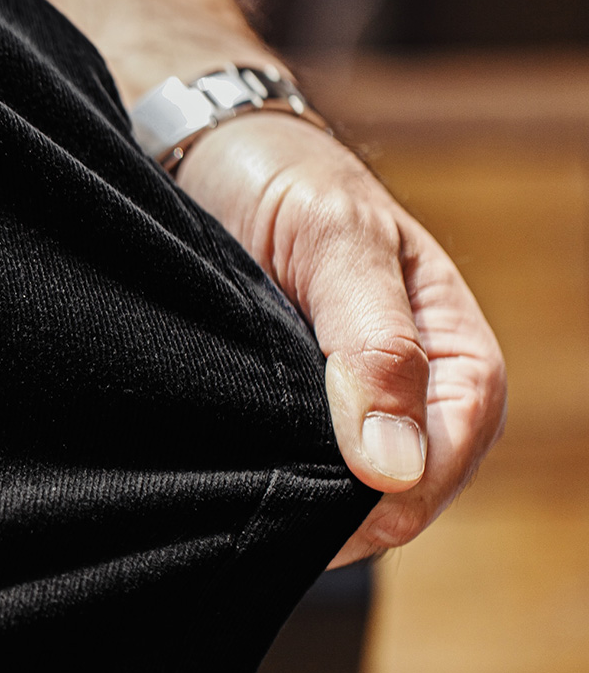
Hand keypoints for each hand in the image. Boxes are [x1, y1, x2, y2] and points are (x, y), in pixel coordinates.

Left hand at [175, 112, 507, 565]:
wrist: (216, 161)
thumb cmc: (290, 184)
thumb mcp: (335, 243)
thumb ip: (374, 346)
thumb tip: (395, 465)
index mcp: (456, 353)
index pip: (450, 452)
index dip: (395, 494)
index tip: (328, 508)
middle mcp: (419, 398)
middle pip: (403, 496)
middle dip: (346, 511)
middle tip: (268, 501)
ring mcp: (359, 419)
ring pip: (350, 502)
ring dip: (305, 504)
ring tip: (248, 483)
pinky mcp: (305, 429)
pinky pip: (304, 485)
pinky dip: (275, 488)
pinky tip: (239, 478)